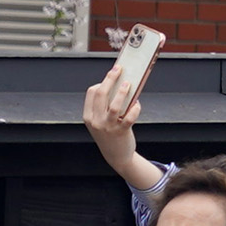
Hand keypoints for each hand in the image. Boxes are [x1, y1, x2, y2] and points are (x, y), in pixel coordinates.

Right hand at [80, 71, 155, 192]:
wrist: (116, 155)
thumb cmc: (110, 134)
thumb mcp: (100, 121)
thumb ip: (105, 106)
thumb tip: (119, 83)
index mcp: (88, 116)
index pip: (92, 93)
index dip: (102, 81)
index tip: (112, 73)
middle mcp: (96, 121)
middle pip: (101, 94)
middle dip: (111, 79)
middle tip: (119, 69)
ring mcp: (108, 126)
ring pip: (114, 104)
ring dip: (122, 92)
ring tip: (128, 83)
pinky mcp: (121, 131)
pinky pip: (130, 116)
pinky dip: (135, 107)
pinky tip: (137, 104)